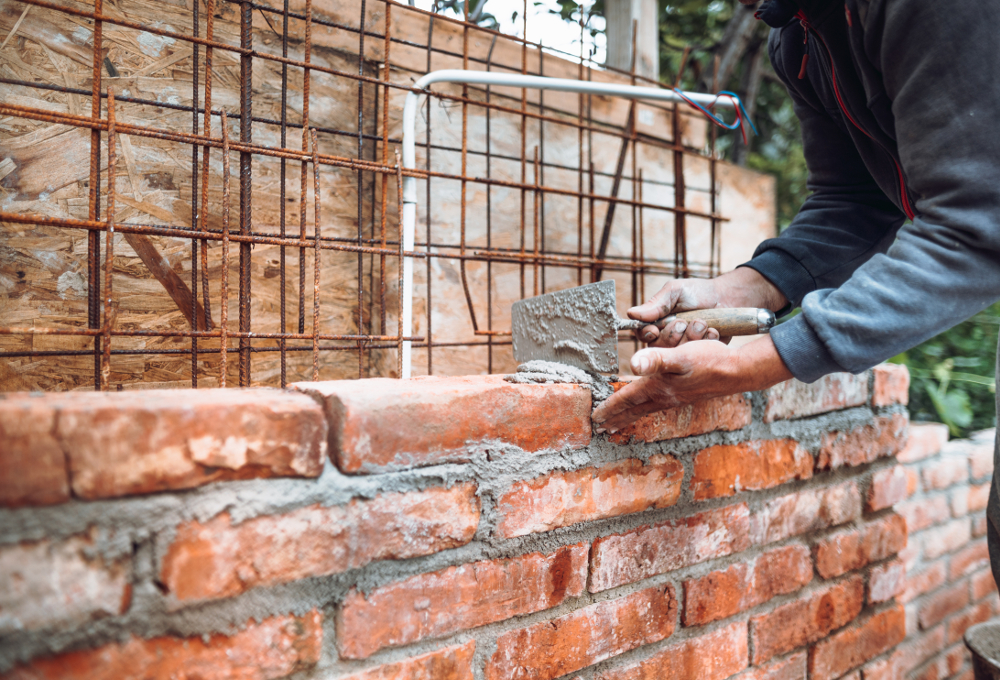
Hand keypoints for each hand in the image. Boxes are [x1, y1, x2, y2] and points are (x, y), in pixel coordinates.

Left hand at [592, 335, 792, 432]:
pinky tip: (649, 405)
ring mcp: (675, 398)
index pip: (626, 399)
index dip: (609, 407)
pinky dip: (645, 408)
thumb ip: (657, 359)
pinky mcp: (685, 395)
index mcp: (657, 387)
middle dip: (616, 418)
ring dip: (629, 415)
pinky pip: (657, 405)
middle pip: (633, 409)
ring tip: (618, 422)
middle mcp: (664, 396)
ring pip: (645, 409)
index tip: (595, 418)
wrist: (736, 371)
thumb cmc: (709, 361)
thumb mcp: (680, 356)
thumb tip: (633, 363)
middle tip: (602, 428)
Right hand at [629, 268, 787, 347]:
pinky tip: (713, 330)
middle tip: (683, 323)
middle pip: (658, 348)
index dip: (646, 335)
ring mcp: (685, 348)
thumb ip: (655, 304)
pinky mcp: (701, 354)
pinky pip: (699, 355)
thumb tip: (631, 314)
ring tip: (702, 323)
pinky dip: (707, 340)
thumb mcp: (674, 291)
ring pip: (678, 353)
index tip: (653, 330)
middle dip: (671, 335)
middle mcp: (668, 338)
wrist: (728, 298)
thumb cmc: (698, 292)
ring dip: (691, 337)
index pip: (642, 335)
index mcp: (657, 322)